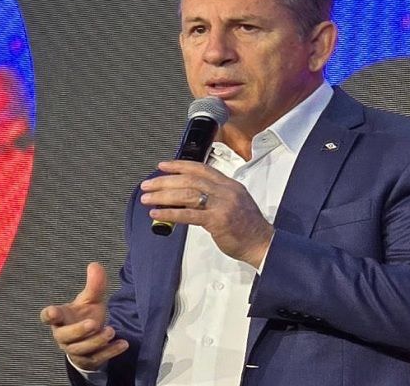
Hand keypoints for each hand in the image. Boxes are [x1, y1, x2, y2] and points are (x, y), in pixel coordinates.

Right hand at [39, 262, 127, 370]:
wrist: (90, 339)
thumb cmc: (85, 315)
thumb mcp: (91, 300)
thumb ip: (94, 285)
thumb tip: (95, 265)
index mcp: (61, 318)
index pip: (48, 317)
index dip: (50, 315)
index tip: (53, 312)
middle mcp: (64, 335)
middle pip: (65, 336)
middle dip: (79, 330)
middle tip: (93, 323)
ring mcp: (75, 350)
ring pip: (81, 349)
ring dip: (96, 341)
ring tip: (111, 331)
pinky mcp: (88, 360)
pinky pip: (97, 358)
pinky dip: (111, 352)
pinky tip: (123, 344)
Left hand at [140, 160, 273, 267]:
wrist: (262, 243)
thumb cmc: (247, 227)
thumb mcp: (234, 203)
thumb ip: (214, 197)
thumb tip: (187, 198)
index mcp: (229, 184)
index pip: (200, 168)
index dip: (179, 165)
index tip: (163, 166)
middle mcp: (225, 191)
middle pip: (189, 179)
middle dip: (165, 181)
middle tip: (148, 185)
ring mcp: (222, 205)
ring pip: (186, 194)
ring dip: (163, 196)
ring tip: (147, 199)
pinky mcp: (217, 221)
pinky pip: (188, 214)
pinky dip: (170, 213)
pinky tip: (157, 214)